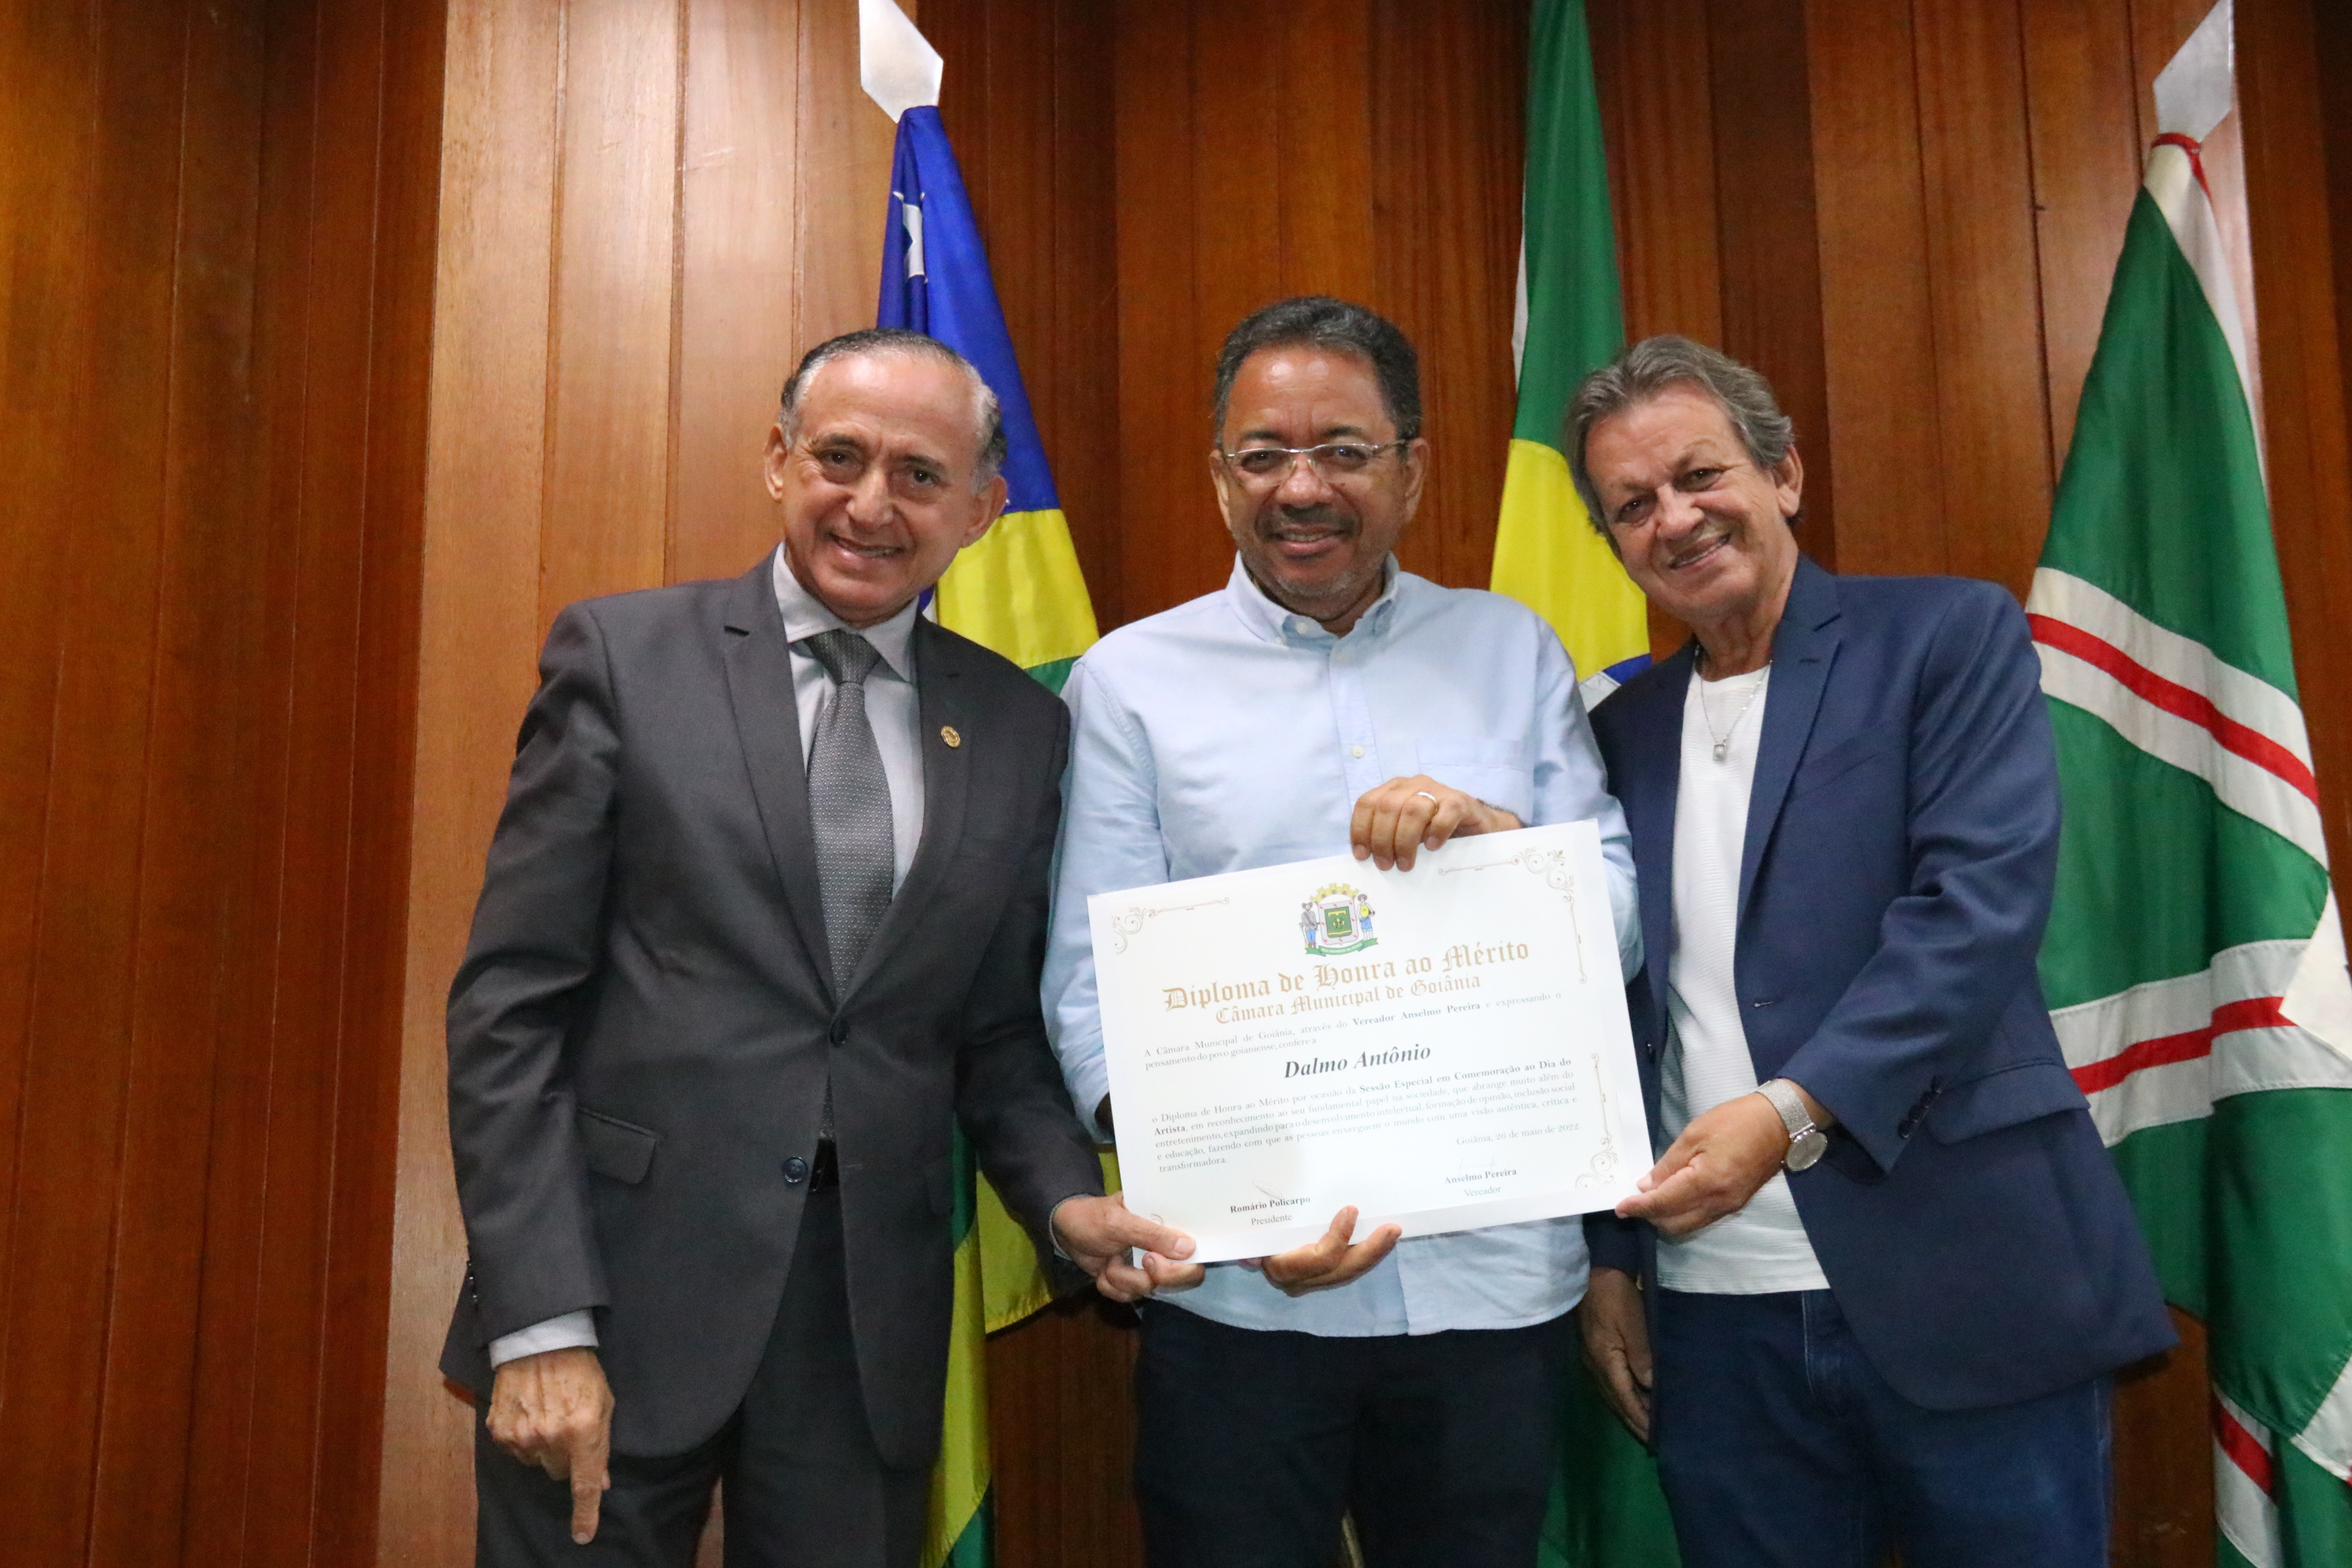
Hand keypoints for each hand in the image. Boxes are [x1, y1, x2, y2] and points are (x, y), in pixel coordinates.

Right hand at [487, 1347, 613, 1543]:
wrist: (540, 1341)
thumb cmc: (581, 1370)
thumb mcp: (603, 1403)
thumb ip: (601, 1444)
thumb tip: (600, 1482)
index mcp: (582, 1431)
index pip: (584, 1483)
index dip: (585, 1513)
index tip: (583, 1535)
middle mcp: (550, 1438)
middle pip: (558, 1472)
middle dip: (566, 1457)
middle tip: (568, 1427)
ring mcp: (522, 1436)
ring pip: (536, 1463)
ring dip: (543, 1447)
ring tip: (547, 1414)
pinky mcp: (499, 1430)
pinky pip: (514, 1451)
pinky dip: (523, 1439)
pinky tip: (529, 1413)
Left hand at [1052, 1193, 1201, 1302]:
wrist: (1063, 1229)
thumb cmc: (1093, 1216)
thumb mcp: (1119, 1221)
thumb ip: (1153, 1234)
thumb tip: (1190, 1248)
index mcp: (1167, 1224)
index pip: (1195, 1248)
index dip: (1188, 1263)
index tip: (1162, 1259)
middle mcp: (1162, 1247)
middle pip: (1180, 1276)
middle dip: (1158, 1275)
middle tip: (1145, 1260)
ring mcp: (1146, 1267)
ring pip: (1149, 1289)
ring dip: (1123, 1277)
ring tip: (1110, 1259)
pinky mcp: (1129, 1282)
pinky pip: (1128, 1296)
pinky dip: (1111, 1286)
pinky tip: (1103, 1269)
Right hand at [1257, 1206, 1400, 1295]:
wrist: (1240, 1246)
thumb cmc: (1245, 1232)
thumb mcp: (1246, 1232)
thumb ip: (1248, 1244)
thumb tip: (1249, 1259)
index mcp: (1282, 1269)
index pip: (1319, 1259)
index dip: (1338, 1238)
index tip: (1351, 1210)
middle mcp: (1298, 1282)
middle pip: (1342, 1270)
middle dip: (1370, 1251)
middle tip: (1392, 1228)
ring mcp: (1310, 1283)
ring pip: (1349, 1273)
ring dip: (1374, 1254)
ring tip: (1392, 1233)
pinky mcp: (1319, 1278)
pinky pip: (1347, 1270)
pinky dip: (1366, 1256)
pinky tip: (1381, 1242)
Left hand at [1350, 775, 1519, 870]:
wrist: (1478, 829)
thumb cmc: (1436, 834)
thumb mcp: (1406, 835)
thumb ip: (1387, 838)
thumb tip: (1367, 859)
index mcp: (1394, 790)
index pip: (1367, 803)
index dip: (1361, 829)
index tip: (1363, 856)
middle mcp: (1413, 785)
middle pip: (1387, 807)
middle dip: (1382, 840)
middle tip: (1386, 865)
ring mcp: (1438, 790)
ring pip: (1413, 809)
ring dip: (1405, 840)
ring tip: (1406, 864)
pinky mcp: (1461, 800)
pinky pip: (1446, 812)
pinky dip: (1437, 831)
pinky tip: (1433, 847)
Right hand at [1577, 1266, 1652, 1441]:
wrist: (1593, 1271)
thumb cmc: (1615, 1296)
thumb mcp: (1633, 1323)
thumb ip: (1642, 1355)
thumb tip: (1651, 1388)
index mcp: (1606, 1361)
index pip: (1625, 1399)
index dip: (1641, 1419)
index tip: (1656, 1438)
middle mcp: (1596, 1366)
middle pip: (1616, 1402)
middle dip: (1634, 1422)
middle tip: (1653, 1441)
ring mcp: (1593, 1359)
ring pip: (1612, 1394)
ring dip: (1628, 1411)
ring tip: (1645, 1425)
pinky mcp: (1595, 1350)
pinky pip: (1610, 1383)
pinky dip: (1623, 1397)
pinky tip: (1632, 1398)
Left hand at [1615, 1085, 1823, 1238]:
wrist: (1778, 1124)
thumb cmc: (1735, 1121)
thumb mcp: (1694, 1134)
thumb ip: (1669, 1164)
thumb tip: (1647, 1186)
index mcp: (1707, 1182)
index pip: (1664, 1204)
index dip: (1639, 1207)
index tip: (1620, 1208)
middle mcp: (1718, 1203)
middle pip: (1675, 1223)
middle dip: (1651, 1216)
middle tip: (1634, 1200)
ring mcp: (1729, 1207)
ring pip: (1688, 1225)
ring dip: (1666, 1218)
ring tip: (1650, 1200)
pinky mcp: (1735, 1205)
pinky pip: (1702, 1219)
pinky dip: (1683, 1214)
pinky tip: (1673, 1198)